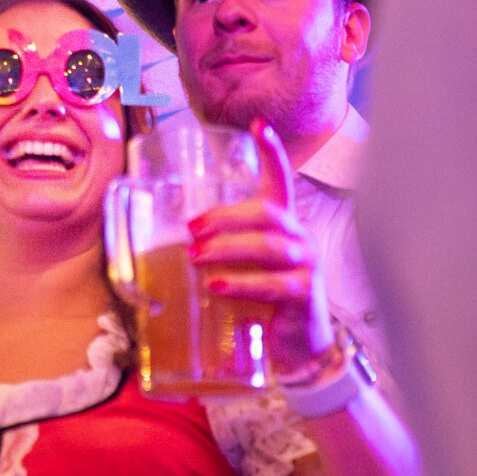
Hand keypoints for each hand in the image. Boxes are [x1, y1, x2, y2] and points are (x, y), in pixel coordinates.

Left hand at [186, 117, 331, 363]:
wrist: (297, 349)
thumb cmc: (265, 302)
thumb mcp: (244, 270)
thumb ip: (220, 252)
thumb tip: (170, 245)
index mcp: (282, 226)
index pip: (280, 182)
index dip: (272, 153)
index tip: (258, 126)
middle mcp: (298, 239)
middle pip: (266, 212)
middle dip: (225, 216)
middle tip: (191, 230)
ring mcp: (306, 266)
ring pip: (269, 245)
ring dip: (227, 248)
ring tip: (195, 257)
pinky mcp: (305, 295)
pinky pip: (275, 284)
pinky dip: (243, 283)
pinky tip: (218, 286)